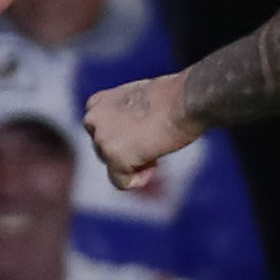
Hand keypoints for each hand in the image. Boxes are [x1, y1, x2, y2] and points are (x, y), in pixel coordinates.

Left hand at [84, 73, 196, 192]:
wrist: (186, 99)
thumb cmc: (174, 96)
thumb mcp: (140, 100)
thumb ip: (125, 118)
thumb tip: (130, 135)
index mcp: (98, 103)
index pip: (99, 132)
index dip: (124, 136)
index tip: (145, 130)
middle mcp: (93, 118)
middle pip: (104, 150)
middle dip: (128, 151)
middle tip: (153, 139)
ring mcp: (101, 139)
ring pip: (112, 166)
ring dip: (134, 163)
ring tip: (156, 145)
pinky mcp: (114, 157)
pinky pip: (121, 183)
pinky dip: (139, 179)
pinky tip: (155, 161)